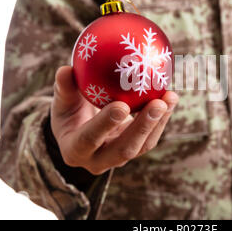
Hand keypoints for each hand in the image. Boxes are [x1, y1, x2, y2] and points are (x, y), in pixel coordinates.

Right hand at [50, 66, 178, 174]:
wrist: (79, 132)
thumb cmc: (68, 112)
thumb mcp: (61, 102)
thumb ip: (63, 88)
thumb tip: (64, 70)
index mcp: (74, 150)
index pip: (89, 139)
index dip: (105, 124)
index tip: (121, 105)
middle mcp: (98, 160)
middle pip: (124, 149)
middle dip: (143, 127)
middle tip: (157, 103)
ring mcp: (119, 158)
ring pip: (143, 145)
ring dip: (159, 121)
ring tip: (170, 97)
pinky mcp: (134, 150)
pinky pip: (151, 136)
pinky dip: (162, 117)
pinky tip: (170, 97)